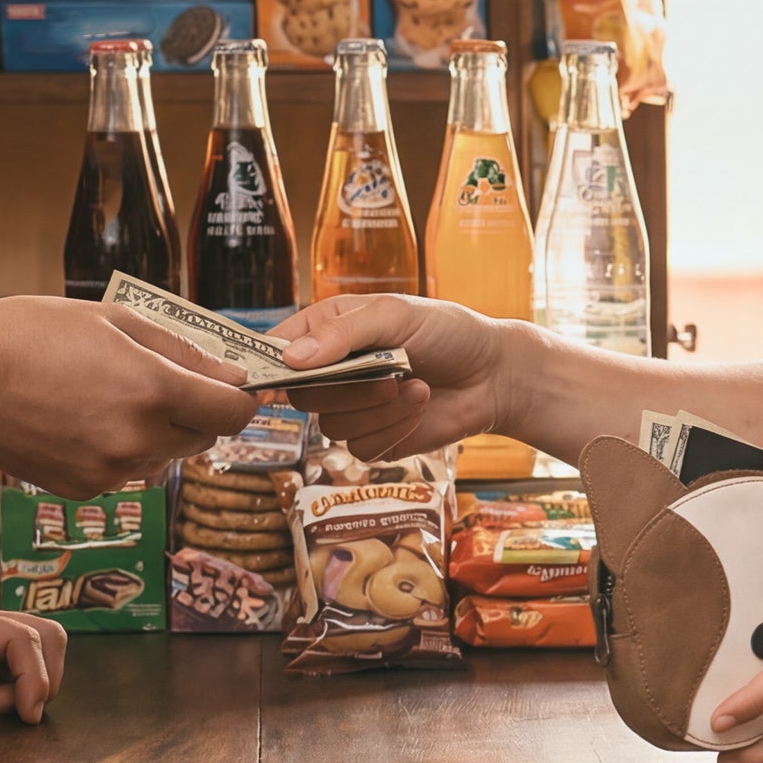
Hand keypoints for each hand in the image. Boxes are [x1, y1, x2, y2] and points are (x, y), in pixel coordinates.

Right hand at [0, 298, 257, 499]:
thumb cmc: (30, 334)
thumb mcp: (114, 320)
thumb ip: (183, 350)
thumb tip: (232, 375)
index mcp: (154, 391)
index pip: (235, 413)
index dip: (238, 398)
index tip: (228, 386)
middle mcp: (139, 439)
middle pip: (204, 437)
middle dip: (194, 412)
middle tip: (156, 383)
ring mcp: (112, 470)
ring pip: (166, 457)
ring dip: (157, 434)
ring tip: (108, 399)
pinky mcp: (86, 488)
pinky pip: (128, 472)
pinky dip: (121, 451)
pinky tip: (83, 422)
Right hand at [269, 297, 509, 458]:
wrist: (493, 374)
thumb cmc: (447, 332)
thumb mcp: (395, 314)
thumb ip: (343, 333)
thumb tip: (292, 358)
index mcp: (327, 333)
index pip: (276, 351)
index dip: (269, 366)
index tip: (275, 379)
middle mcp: (332, 373)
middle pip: (301, 396)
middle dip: (346, 388)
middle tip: (389, 373)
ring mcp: (352, 410)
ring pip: (331, 426)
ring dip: (378, 409)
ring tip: (416, 386)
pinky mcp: (376, 440)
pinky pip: (362, 449)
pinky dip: (394, 429)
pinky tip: (420, 406)